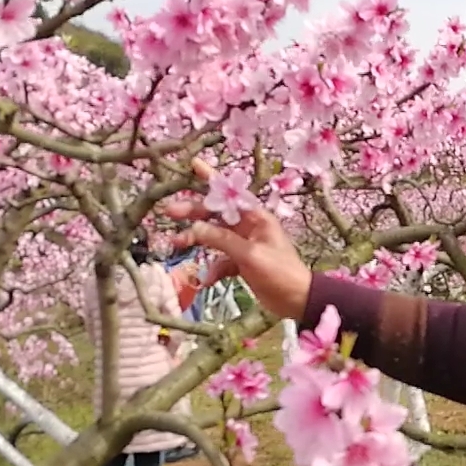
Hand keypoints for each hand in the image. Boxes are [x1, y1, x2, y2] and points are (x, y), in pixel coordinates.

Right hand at [162, 159, 311, 319]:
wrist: (297, 301)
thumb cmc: (280, 273)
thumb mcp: (250, 254)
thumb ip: (222, 240)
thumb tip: (195, 227)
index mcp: (256, 218)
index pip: (231, 193)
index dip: (212, 178)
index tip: (193, 164)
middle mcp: (249, 227)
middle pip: (216, 214)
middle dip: (193, 212)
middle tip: (169, 211)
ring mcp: (244, 245)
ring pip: (214, 236)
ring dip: (197, 240)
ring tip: (177, 244)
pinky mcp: (241, 263)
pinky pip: (221, 260)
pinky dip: (213, 268)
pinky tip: (208, 279)